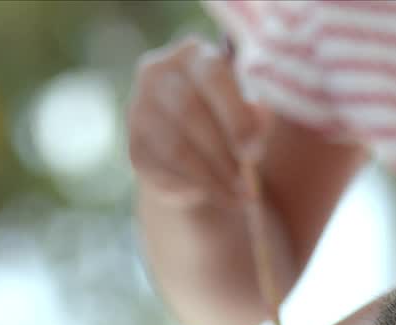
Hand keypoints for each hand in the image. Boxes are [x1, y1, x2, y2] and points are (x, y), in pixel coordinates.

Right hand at [128, 35, 267, 207]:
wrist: (201, 148)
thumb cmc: (235, 119)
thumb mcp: (253, 111)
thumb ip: (258, 112)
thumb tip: (259, 120)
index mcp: (194, 56)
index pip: (212, 74)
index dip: (235, 114)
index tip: (255, 150)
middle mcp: (158, 74)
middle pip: (189, 111)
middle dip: (224, 152)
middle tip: (250, 184)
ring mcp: (139, 110)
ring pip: (176, 148)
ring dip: (214, 179)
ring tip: (242, 198)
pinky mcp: (136, 149)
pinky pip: (165, 172)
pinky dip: (197, 188)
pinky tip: (222, 197)